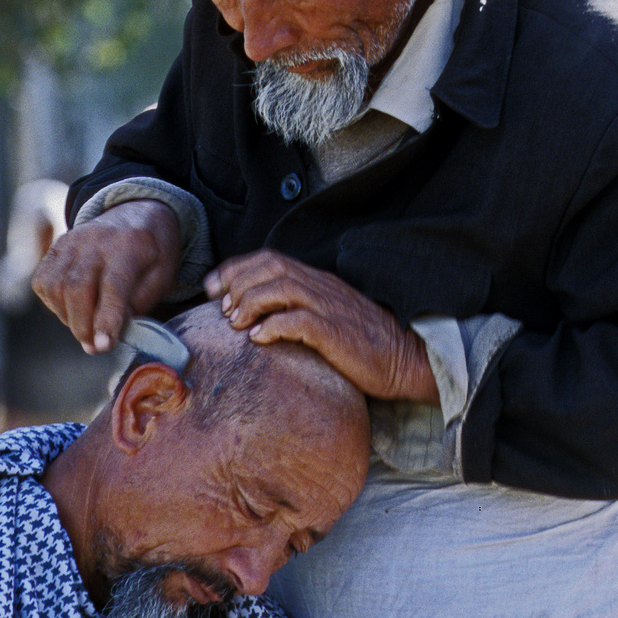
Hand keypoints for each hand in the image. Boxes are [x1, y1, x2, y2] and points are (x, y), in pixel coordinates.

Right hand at [31, 199, 181, 352]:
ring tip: (88, 326)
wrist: (136, 215)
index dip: (106, 318)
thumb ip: (137, 303)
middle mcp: (96, 239)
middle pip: (77, 288)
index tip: (103, 346)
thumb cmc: (151, 254)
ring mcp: (71, 240)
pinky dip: (54, 304)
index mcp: (130, 245)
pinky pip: (43, 282)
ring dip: (68, 317)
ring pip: (56, 287)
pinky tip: (73, 309)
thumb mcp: (162, 277)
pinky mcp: (56, 247)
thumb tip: (109, 332)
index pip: (113, 285)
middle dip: (83, 326)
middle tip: (94, 346)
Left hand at [205, 249, 439, 403]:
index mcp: (318, 281)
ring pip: (281, 287)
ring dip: (251, 302)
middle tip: (220, 307)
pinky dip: (274, 325)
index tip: (212, 287)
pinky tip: (259, 339)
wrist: (405, 359)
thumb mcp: (328, 318)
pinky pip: (300, 321)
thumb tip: (258, 320)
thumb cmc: (364, 345)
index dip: (236, 268)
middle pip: (271, 266)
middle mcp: (322, 287)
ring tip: (236, 322)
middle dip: (237, 282)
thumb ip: (299, 310)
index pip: (270, 259)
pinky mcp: (337, 332)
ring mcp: (330, 308)